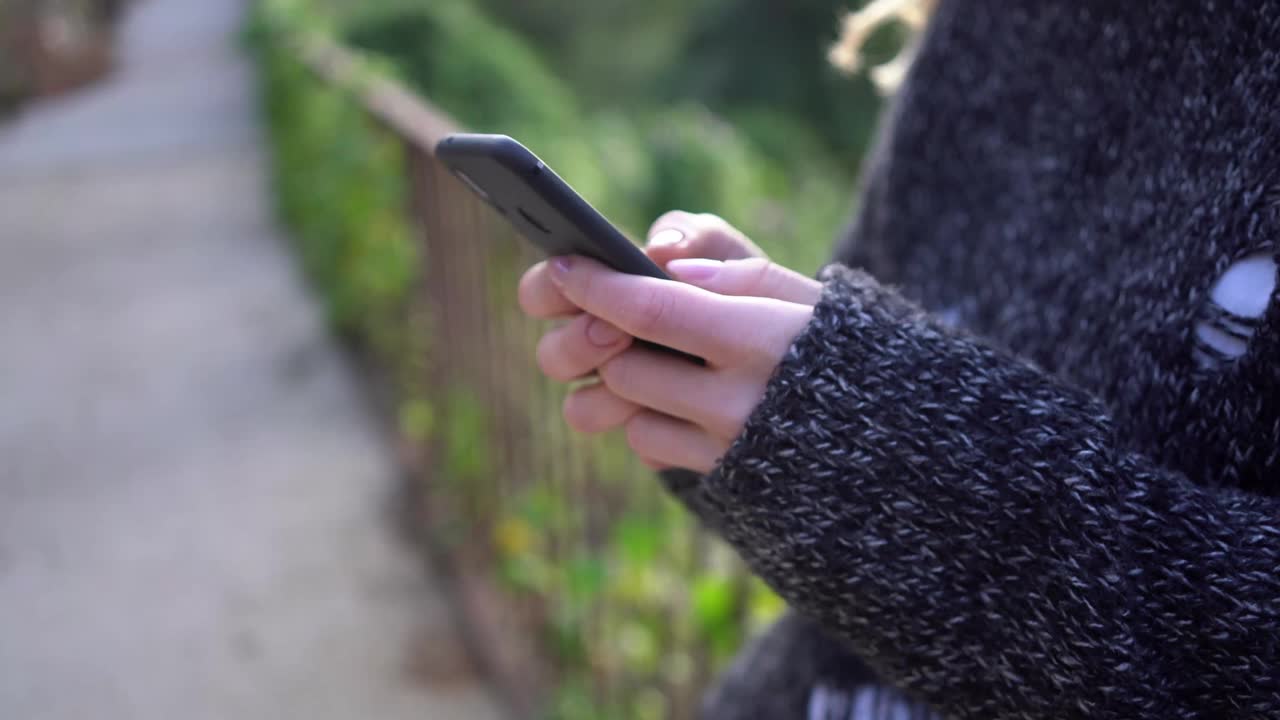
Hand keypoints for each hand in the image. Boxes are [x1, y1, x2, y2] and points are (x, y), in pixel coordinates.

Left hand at [517, 213, 821, 473]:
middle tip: (619, 320)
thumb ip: (740, 272)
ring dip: (630, 382)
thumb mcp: (807, 295)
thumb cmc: (841, 346)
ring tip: (667, 360)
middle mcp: (741, 402)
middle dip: (609, 339)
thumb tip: (666, 261)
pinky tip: (685, 400)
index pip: (653, 310)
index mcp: (763, 340)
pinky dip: (652, 418)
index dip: (596, 287)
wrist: (887, 442)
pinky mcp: (720, 480)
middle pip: (622, 367)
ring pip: (628, 411)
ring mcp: (727, 448)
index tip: (565, 263)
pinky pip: (649, 446)